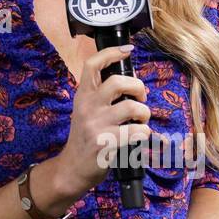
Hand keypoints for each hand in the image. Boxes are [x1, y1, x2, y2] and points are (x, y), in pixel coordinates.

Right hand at [54, 43, 150, 202]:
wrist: (72, 168)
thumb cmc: (85, 138)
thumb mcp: (84, 111)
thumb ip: (99, 96)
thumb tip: (129, 82)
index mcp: (82, 96)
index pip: (92, 65)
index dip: (111, 53)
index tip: (127, 50)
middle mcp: (88, 107)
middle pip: (118, 82)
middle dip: (138, 87)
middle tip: (140, 97)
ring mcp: (97, 126)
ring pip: (133, 107)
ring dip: (144, 113)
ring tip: (141, 121)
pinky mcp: (107, 144)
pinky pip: (138, 131)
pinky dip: (145, 133)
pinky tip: (139, 136)